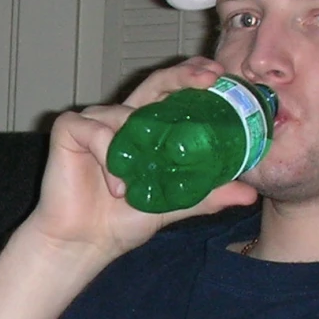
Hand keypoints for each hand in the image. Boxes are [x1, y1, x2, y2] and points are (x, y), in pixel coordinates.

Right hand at [23, 58, 257, 262]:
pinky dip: (107, 156)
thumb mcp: (174, 204)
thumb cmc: (122, 220)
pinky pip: (95, 130)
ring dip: (135, 151)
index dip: (193, 77)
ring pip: (124, 114)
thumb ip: (207, 195)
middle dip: (182, 76)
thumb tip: (249, 194)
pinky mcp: (70, 130)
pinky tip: (115, 187)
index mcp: (146, 129)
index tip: (218, 76)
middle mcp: (122, 118)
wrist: (84, 242)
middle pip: (155, 84)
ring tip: (134, 188)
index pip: (172, 91)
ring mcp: (94, 121)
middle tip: (207, 80)